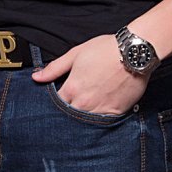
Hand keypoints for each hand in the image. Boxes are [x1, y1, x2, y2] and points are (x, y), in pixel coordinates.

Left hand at [32, 34, 148, 114]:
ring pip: (86, 121)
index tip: (60, 99)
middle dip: (68, 113)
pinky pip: (104, 122)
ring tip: (87, 108)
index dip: (56, 103)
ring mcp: (101, 109)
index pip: (56, 104)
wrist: (134, 52)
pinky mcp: (116, 112)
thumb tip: (37, 77)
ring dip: (84, 117)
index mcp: (72, 89)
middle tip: (72, 107)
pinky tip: (100, 111)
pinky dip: (100, 119)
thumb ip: (55, 68)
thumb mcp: (76, 54)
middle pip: (70, 116)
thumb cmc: (106, 49)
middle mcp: (84, 103)